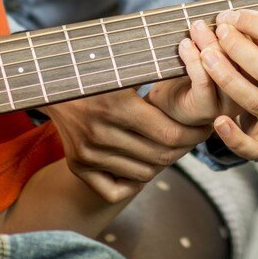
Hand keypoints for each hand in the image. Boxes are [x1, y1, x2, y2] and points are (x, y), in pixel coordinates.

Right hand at [44, 86, 213, 204]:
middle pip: (160, 157)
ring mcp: (87, 153)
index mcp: (116, 106)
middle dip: (184, 149)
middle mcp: (100, 133)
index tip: (206, 126)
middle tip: (193, 137)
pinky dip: (133, 183)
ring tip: (168, 145)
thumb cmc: (97, 70)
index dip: (194, 134)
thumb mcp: (125, 67)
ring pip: (143, 174)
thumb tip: (202, 73)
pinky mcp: (76, 165)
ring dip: (161, 163)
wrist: (52, 84)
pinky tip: (140, 163)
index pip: (170, 134)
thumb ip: (157, 71)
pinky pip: (115, 191)